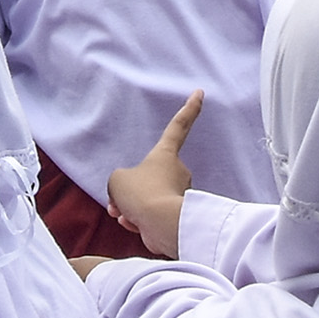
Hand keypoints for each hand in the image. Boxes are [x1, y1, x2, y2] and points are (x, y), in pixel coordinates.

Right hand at [108, 93, 200, 257]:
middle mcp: (176, 171)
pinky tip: (135, 225)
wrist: (160, 225)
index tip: (201, 92)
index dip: (189, 108)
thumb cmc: (142, 194)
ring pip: (146, 199)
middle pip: (147, 176)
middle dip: (130, 190)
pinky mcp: (175, 217)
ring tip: (128, 215)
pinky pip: (151, 217)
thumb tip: (126, 201)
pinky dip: (139, 221)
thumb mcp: (117, 180)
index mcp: (165, 153)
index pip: (179, 125)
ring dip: (131, 208)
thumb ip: (120, 182)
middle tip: (119, 201)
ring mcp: (177, 194)